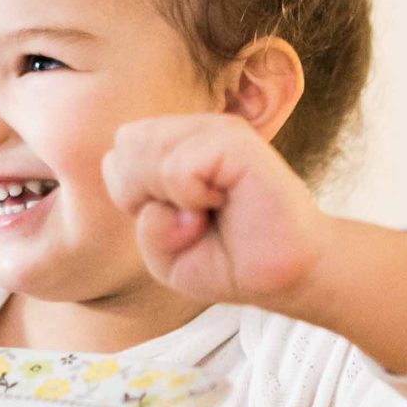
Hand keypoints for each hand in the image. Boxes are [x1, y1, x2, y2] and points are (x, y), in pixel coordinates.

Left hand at [100, 114, 329, 308]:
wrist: (288, 276)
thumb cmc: (231, 262)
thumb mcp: (166, 257)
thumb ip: (146, 227)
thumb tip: (158, 202)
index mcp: (177, 146)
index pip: (118, 153)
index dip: (133, 196)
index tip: (177, 220)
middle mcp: (197, 131)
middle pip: (126, 144)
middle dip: (144, 193)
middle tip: (192, 218)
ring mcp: (218, 131)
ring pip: (145, 149)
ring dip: (168, 197)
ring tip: (208, 213)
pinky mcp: (238, 143)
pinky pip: (179, 166)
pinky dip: (189, 199)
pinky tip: (220, 206)